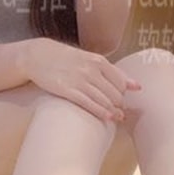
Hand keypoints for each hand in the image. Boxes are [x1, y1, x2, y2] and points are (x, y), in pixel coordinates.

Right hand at [23, 38, 139, 121]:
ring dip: (113, 111)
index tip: (123, 101)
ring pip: (104, 100)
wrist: (38, 56)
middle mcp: (91, 70)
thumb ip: (110, 72)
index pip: (121, 82)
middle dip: (120, 105)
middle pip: (115, 93)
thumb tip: (135, 86)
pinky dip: (101, 112)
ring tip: (117, 118)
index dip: (124, 94)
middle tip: (121, 112)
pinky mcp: (68, 90)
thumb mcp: (89, 59)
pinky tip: (107, 118)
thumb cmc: (65, 59)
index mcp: (98, 61)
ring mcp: (79, 80)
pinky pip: (89, 104)